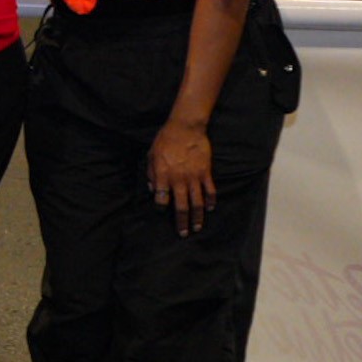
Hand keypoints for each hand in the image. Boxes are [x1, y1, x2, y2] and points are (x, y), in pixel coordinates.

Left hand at [147, 118, 214, 235]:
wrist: (185, 128)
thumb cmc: (165, 140)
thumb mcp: (151, 155)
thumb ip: (151, 173)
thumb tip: (151, 188)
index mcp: (163, 176)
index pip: (161, 199)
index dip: (161, 207)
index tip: (162, 212)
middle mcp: (178, 180)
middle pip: (181, 206)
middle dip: (182, 221)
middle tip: (183, 233)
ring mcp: (194, 177)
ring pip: (197, 202)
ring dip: (197, 217)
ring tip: (197, 227)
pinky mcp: (205, 173)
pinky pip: (210, 190)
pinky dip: (210, 201)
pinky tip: (210, 208)